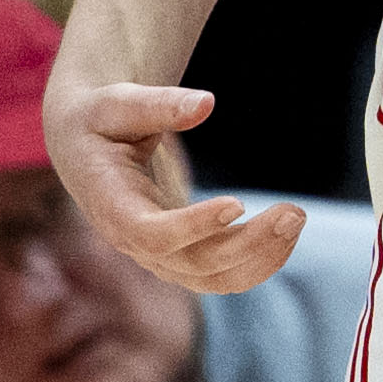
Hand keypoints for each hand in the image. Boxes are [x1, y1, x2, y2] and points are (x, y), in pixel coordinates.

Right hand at [41, 59, 305, 294]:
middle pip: (195, 264)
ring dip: (261, 256)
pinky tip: (285, 232)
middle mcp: (134, 243)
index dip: (194, 226)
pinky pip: (222, 275)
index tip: (237, 203)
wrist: (86, 146)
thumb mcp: (119, 103)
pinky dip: (257, 260)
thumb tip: (207, 102)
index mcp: (112, 207)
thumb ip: (159, 104)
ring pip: (215, 279)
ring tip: (296, 217)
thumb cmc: (101, 118)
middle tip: (294, 212)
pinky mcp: (180, 256)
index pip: (153, 234)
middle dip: (248, 243)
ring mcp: (158, 257)